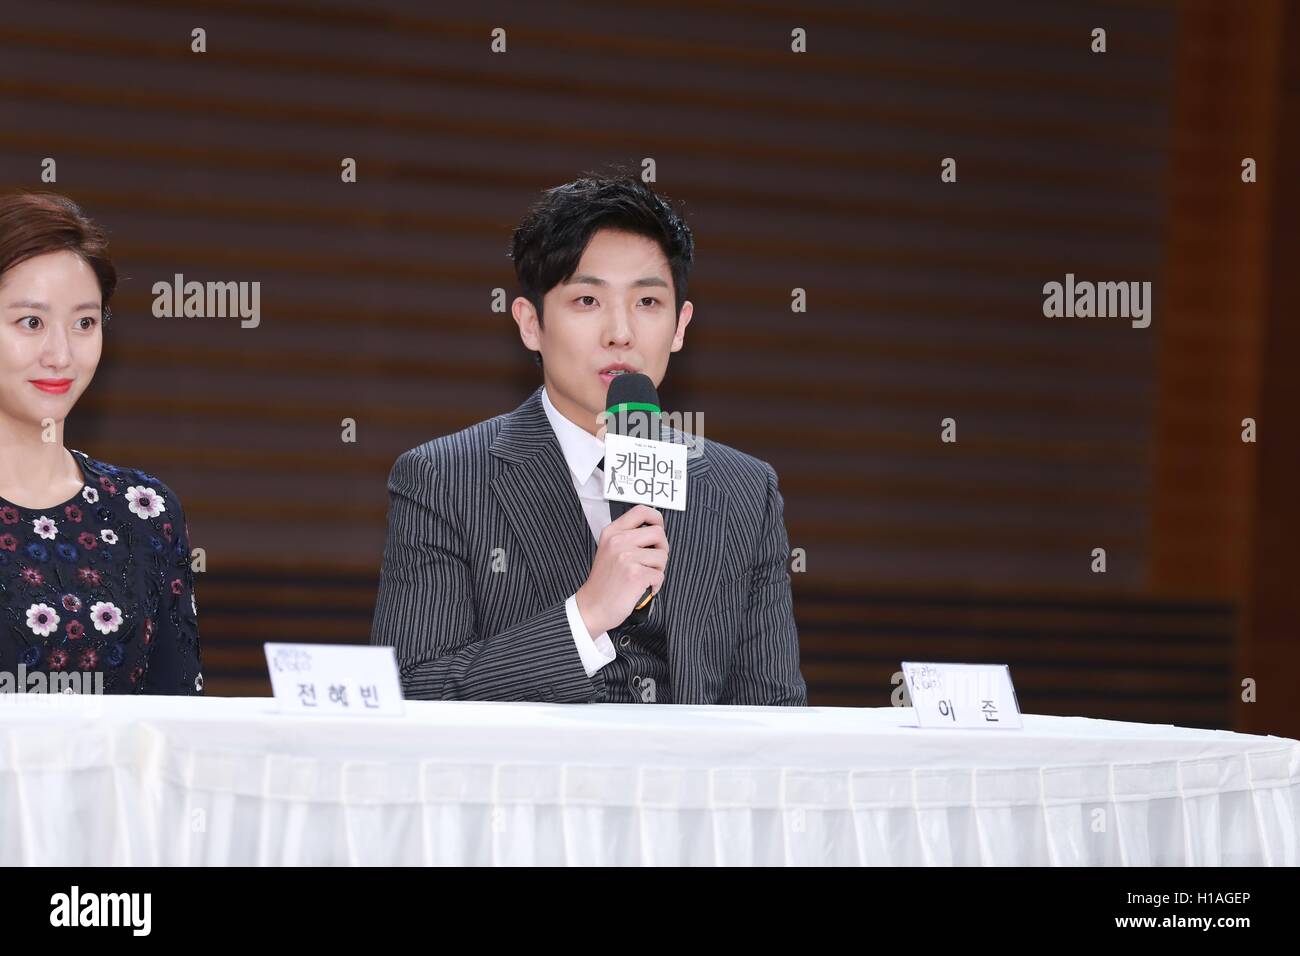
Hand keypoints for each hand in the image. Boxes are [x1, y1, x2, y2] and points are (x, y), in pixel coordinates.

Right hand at [575, 505, 667, 635]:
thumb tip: (657, 530)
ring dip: (659, 569)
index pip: (641, 511)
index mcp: (612, 532)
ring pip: (662, 556)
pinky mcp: (635, 575)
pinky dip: (656, 584)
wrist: (592, 607)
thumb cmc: (604, 581)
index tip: (659, 529)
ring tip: (645, 576)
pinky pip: (660, 575)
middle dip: (662, 548)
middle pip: (658, 533)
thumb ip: (628, 537)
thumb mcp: (609, 550)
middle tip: (654, 561)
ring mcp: (626, 557)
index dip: (656, 518)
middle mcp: (618, 541)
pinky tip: (643, 588)